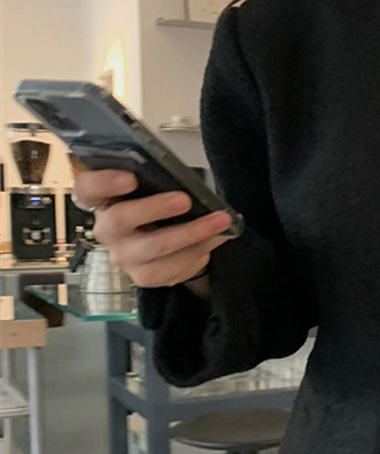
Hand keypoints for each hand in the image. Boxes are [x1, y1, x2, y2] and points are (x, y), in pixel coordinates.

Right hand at [73, 169, 232, 287]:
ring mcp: (123, 256)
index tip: (131, 177)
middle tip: (184, 200)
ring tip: (219, 221)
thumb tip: (183, 178)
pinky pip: (172, 268)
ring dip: (191, 234)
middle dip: (155, 209)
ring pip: (153, 248)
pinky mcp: (144, 276)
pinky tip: (216, 238)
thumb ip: (155, 179)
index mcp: (102, 199)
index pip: (87, 188)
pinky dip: (199, 251)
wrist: (164, 239)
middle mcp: (107, 230)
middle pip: (119, 219)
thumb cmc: (155, 204)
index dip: (104, 182)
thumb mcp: (151, 188)